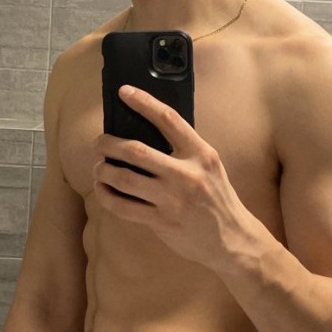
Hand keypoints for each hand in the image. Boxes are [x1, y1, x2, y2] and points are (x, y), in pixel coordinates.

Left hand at [93, 85, 249, 267]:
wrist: (232, 240)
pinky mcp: (162, 222)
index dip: (144, 102)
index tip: (124, 92)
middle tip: (98, 143)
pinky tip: (103, 190)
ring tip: (98, 167)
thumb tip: (144, 133)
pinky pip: (124, 207)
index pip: (168, 119)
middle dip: (109, 144)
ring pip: (124, 179)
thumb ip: (185, 151)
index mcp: (201, 154)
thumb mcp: (210, 168)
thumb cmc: (217, 199)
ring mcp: (173, 200)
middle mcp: (187, 174)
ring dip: (103, 171)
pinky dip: (107, 196)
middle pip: (136, 151)